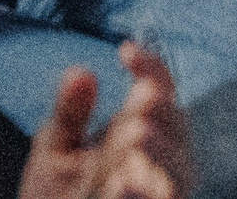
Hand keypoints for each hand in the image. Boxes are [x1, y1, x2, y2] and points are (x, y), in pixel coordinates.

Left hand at [18, 44, 192, 198]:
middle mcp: (158, 163)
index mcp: (139, 132)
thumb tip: (81, 72)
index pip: (158, 90)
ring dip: (163, 152)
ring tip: (136, 134)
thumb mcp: (54, 151)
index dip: (150, 67)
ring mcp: (159, 194)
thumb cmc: (55, 198)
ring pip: (183, 171)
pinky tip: (123, 185)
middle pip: (179, 127)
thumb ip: (69, 114)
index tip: (125, 51)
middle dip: (163, 110)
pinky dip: (146, 197)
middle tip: (140, 97)